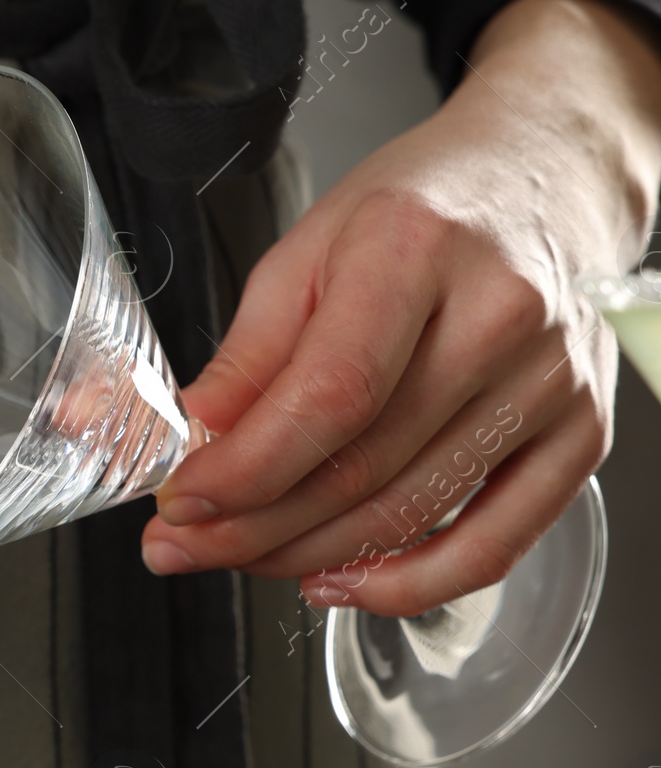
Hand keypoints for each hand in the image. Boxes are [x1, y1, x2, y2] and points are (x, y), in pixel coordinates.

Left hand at [139, 0, 660, 613]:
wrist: (542, 182)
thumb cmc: (422, 210)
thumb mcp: (309, 248)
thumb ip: (249, 352)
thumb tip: (186, 439)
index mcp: (416, 249)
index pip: (328, 397)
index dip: (246, 469)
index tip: (182, 501)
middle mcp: (499, 317)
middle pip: (363, 468)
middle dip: (253, 527)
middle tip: (184, 547)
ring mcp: (551, 382)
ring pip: (413, 514)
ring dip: (309, 558)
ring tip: (240, 559)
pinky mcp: (584, 432)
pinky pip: (496, 544)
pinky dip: (410, 585)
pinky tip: (340, 584)